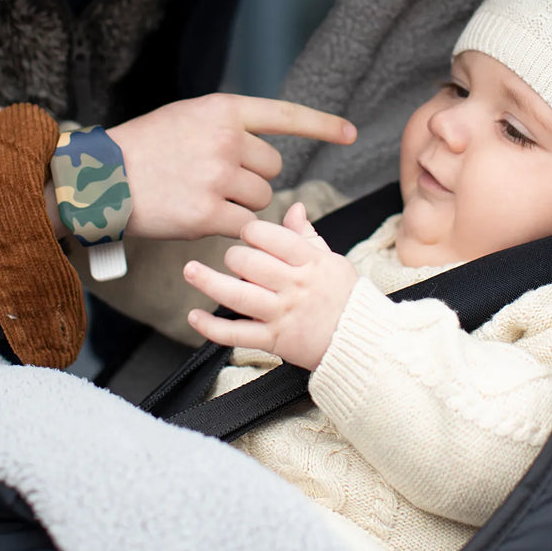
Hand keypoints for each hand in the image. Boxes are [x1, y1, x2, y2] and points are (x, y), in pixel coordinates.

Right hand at [106, 95, 355, 242]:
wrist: (100, 178)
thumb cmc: (144, 148)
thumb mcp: (187, 118)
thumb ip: (226, 126)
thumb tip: (263, 148)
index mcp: (223, 110)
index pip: (284, 115)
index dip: (320, 125)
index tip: (350, 133)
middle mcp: (226, 140)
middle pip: (273, 168)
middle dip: (253, 177)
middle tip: (215, 178)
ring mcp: (217, 177)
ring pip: (262, 199)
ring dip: (242, 204)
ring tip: (201, 194)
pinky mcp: (207, 214)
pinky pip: (243, 226)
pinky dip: (229, 228)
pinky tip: (199, 217)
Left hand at [184, 202, 358, 369]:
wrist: (361, 343)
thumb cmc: (346, 298)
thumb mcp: (332, 260)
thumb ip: (307, 235)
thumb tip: (294, 207)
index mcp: (310, 262)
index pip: (272, 238)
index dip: (252, 232)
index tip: (247, 233)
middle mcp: (294, 287)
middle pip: (250, 263)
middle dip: (234, 256)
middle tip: (234, 258)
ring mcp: (282, 314)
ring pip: (237, 295)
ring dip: (208, 281)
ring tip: (190, 270)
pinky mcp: (274, 341)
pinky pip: (236, 335)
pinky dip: (211, 327)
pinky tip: (194, 316)